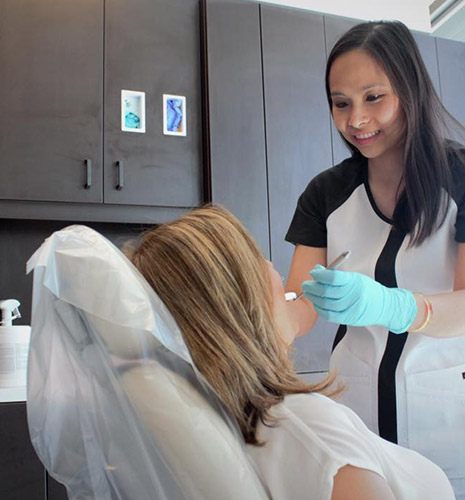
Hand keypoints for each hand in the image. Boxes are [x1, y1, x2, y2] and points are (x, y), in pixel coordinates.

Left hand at [302, 265, 416, 332]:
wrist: (385, 306)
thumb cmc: (366, 289)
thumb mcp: (354, 277)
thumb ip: (335, 274)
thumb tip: (317, 270)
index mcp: (355, 281)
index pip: (333, 277)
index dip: (320, 274)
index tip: (313, 272)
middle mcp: (353, 295)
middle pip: (326, 291)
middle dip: (312, 287)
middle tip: (306, 284)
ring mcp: (351, 308)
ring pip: (326, 303)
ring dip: (313, 298)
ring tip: (309, 293)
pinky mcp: (349, 319)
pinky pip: (329, 315)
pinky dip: (320, 309)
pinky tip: (317, 304)